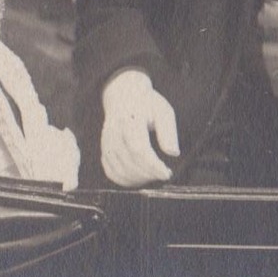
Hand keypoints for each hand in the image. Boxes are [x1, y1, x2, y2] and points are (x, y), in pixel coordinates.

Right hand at [100, 68, 179, 187]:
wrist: (124, 96)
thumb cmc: (147, 105)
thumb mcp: (163, 111)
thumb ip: (168, 132)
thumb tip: (173, 153)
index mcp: (130, 119)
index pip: (139, 149)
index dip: (152, 165)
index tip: (166, 173)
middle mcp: (114, 132)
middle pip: (130, 162)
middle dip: (150, 174)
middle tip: (164, 174)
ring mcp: (106, 143)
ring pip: (120, 171)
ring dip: (140, 179)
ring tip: (154, 174)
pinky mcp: (104, 151)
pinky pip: (112, 173)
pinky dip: (126, 180)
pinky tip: (140, 176)